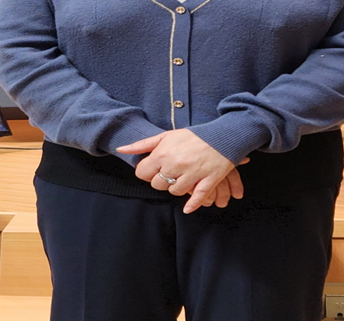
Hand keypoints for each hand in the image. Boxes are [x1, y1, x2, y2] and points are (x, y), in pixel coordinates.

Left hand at [117, 130, 244, 212]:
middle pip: (157, 185)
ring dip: (177, 188)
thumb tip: (121, 149)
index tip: (155, 168)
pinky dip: (191, 205)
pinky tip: (188, 207)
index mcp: (163, 153)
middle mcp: (176, 165)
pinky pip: (196, 199)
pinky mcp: (207, 181)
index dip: (148, 172)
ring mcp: (192, 174)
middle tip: (170, 173)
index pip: (143, 174)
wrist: (222, 135)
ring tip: (183, 178)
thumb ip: (143, 144)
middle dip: (162, 180)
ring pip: (174, 193)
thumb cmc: (193, 136)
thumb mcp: (166, 136)